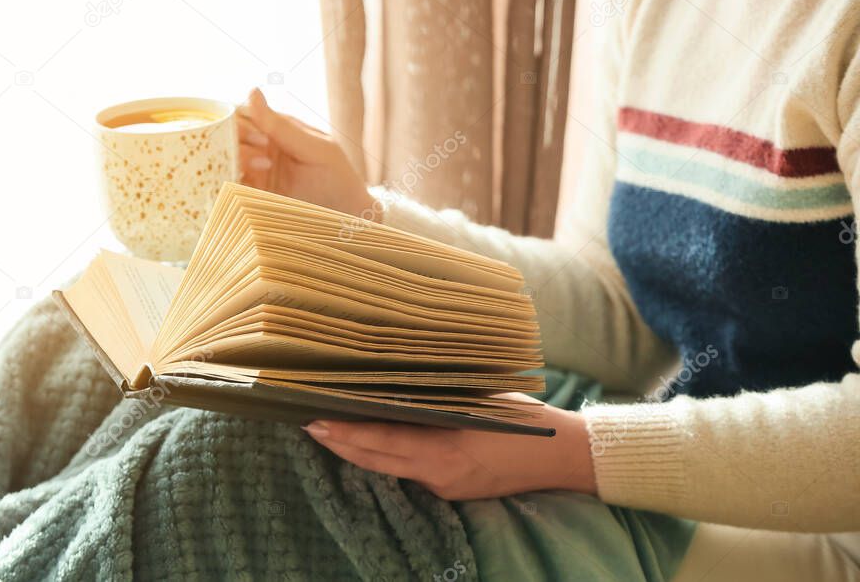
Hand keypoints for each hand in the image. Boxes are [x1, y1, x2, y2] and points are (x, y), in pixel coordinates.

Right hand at [236, 88, 377, 218]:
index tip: (261, 139)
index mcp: (274, 128)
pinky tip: (248, 186)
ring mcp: (252, 171)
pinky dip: (228, 182)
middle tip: (263, 159)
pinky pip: (227, 184)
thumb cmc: (337, 179)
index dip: (241, 121)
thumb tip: (252, 91)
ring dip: (236, 162)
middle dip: (236, 142)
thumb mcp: (315, 149)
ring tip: (265, 170)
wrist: (346, 218)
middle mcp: (259, 147)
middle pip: (226, 134)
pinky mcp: (250, 194)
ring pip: (223, 158)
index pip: (241, 113)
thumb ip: (282, 126)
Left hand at [302, 396, 596, 500]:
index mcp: (446, 447)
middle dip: (340, 444)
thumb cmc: (525, 418)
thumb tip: (399, 377)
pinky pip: (407, 474)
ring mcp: (444, 487)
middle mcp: (439, 474)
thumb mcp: (482, 397)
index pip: (381, 441)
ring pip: (388, 471)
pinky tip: (368, 444)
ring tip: (328, 432)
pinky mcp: (451, 491)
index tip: (316, 420)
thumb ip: (441, 394)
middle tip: (308, 425)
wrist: (561, 456)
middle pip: (375, 462)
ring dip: (357, 453)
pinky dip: (383, 459)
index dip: (346, 433)